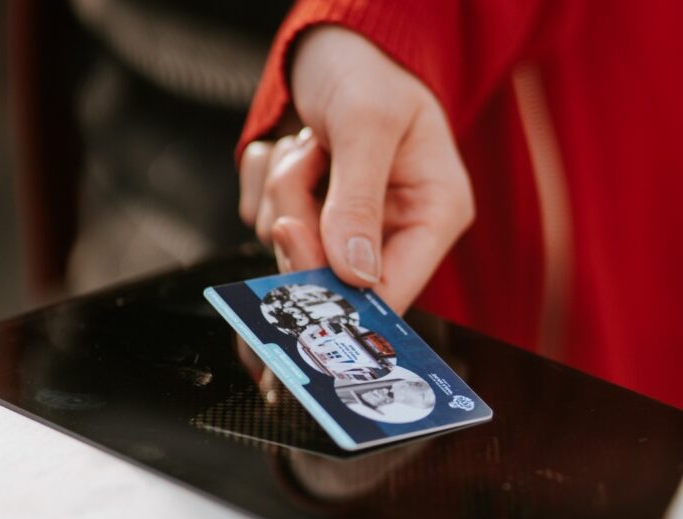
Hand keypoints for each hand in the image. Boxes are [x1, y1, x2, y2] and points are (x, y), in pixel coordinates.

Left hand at [239, 26, 473, 312]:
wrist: (333, 45)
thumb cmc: (367, 69)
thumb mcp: (367, 122)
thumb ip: (358, 199)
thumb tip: (353, 274)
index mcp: (435, 213)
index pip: (394, 289)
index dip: (342, 292)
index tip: (296, 254)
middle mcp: (394, 231)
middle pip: (332, 276)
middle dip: (302, 219)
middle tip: (303, 165)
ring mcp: (347, 227)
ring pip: (290, 248)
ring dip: (284, 192)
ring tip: (308, 144)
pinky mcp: (311, 217)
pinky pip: (264, 223)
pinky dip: (265, 185)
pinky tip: (294, 149)